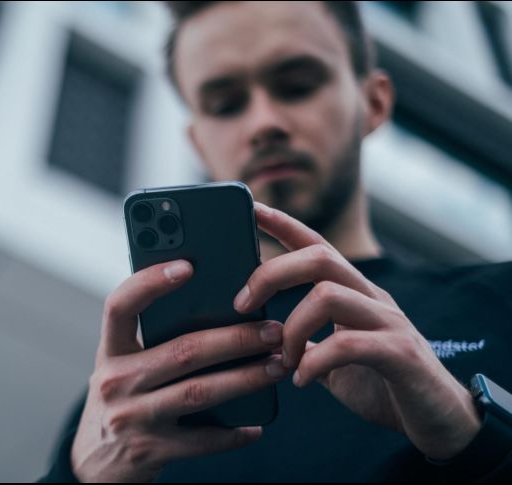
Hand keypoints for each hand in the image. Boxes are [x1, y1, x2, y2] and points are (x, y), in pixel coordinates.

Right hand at [71, 260, 288, 481]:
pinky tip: (256, 424)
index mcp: (109, 352)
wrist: (93, 466)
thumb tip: (217, 311)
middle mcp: (115, 381)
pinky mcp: (150, 451)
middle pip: (182, 350)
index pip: (120, 305)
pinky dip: (233, 432)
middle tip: (272, 330)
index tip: (187, 265)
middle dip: (235, 337)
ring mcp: (131, 418)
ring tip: (277, 366)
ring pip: (199, 391)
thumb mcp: (122, 368)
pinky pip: (202, 440)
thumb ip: (151, 342)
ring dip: (245, 378)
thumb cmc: (119, 402)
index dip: (150, 282)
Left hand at [233, 202, 480, 460]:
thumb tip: (264, 336)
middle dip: (271, 273)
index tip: (252, 208)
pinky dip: (315, 362)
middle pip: (319, 258)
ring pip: (328, 295)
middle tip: (241, 304)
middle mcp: (373, 299)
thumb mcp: (334, 360)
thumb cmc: (384, 387)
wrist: (442, 423)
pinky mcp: (401, 354)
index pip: (317, 246)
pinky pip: (348, 344)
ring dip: (292, 328)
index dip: (284, 225)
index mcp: (355, 295)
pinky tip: (302, 381)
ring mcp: (390, 323)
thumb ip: (306, 343)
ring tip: (282, 360)